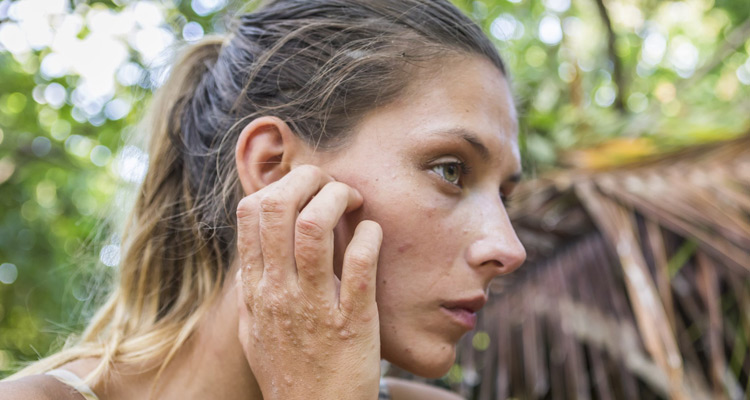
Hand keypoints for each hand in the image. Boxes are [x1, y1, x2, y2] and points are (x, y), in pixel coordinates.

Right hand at [236, 165, 382, 399]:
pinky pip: (360, 264)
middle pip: (279, 207)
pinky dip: (370, 236)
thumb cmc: (289, 372)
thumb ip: (252, 291)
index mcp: (256, 289)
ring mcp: (313, 306)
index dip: (280, 186)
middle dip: (309, 179)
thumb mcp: (256, 331)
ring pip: (314, 226)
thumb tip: (253, 255)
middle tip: (333, 185)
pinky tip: (374, 234)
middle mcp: (278, 292)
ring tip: (356, 202)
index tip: (306, 190)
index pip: (250, 213)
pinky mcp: (352, 322)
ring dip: (339, 198)